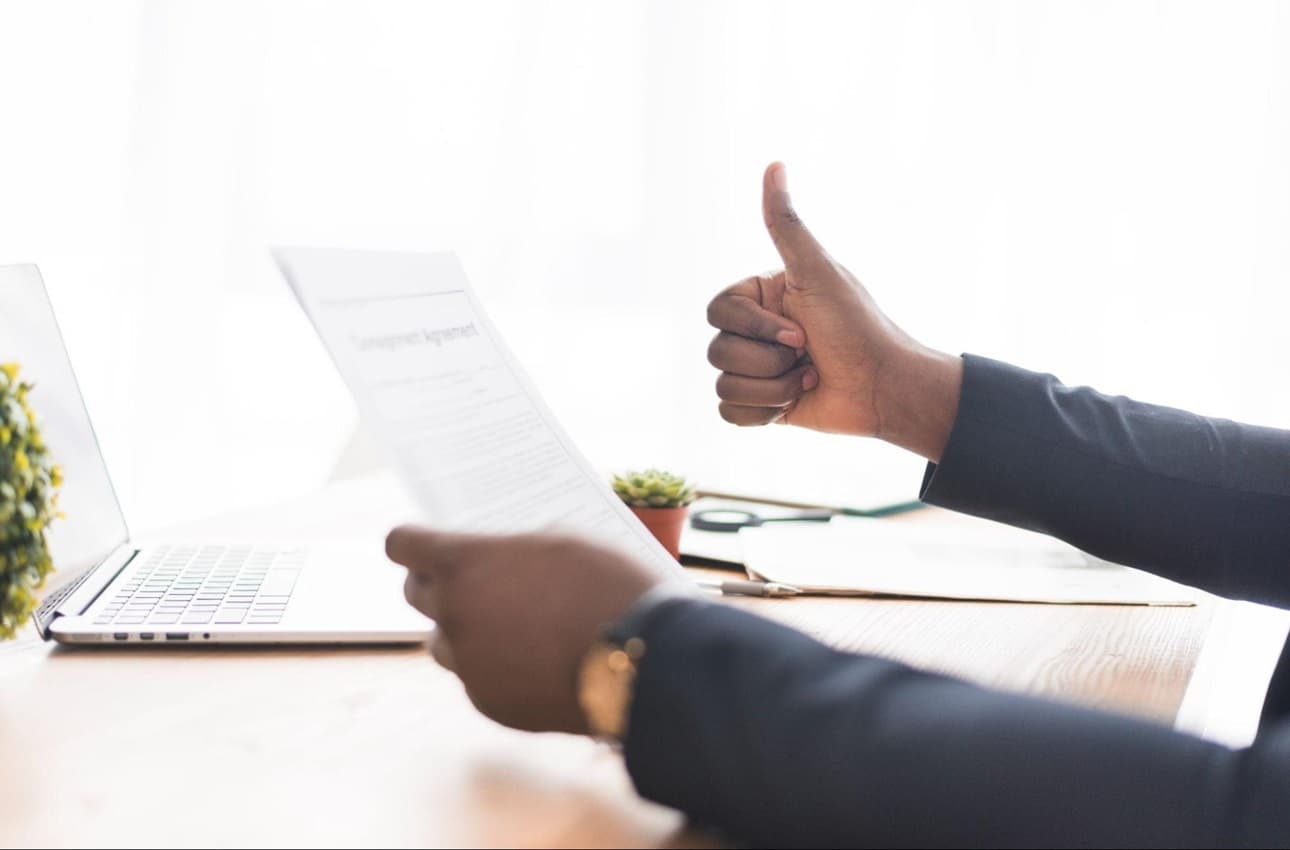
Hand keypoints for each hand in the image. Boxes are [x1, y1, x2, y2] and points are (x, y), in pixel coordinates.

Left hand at [385, 527, 661, 733]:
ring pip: (443, 641)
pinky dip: (494, 667)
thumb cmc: (607, 587)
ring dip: (463, 630)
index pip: (402, 544)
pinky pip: (475, 678)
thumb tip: (495, 557)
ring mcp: (468, 665)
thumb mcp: (562, 542)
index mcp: (464, 564)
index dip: (412, 542)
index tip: (423, 543)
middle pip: (416, 593)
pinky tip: (532, 659)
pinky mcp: (489, 704)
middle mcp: (453, 614)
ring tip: (506, 623)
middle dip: (438, 583)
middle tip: (470, 579)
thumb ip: (511, 549)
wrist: (642, 662)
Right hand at [706, 162, 962, 460]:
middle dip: (769, 362)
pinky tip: (795, 402)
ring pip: (724, 384)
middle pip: (717, 350)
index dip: (755, 327)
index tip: (800, 331)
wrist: (884, 388)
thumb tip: (774, 164)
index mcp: (761, 297)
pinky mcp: (761, 404)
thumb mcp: (818, 273)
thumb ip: (787, 224)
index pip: (718, 311)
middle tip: (809, 356)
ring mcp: (756, 369)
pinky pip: (729, 412)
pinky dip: (764, 412)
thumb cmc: (857, 327)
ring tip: (808, 379)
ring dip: (773, 388)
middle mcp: (755, 331)